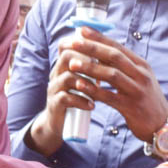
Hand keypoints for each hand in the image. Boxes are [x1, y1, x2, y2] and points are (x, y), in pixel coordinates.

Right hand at [25, 30, 99, 155]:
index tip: (102, 52)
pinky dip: (81, 101)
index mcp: (64, 66)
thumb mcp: (82, 81)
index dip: (84, 45)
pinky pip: (65, 98)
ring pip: (68, 77)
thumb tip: (113, 54)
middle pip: (67, 57)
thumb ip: (91, 68)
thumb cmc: (75, 98)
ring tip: (99, 90)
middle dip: (87, 62)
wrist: (59, 122)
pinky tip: (92, 105)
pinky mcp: (54, 104)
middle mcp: (56, 74)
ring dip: (87, 83)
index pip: (68, 45)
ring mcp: (54, 89)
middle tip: (103, 69)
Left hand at [60, 28, 167, 141]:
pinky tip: (80, 86)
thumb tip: (98, 52)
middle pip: (114, 57)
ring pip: (111, 75)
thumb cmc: (145, 99)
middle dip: (92, 48)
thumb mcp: (139, 79)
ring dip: (90, 68)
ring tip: (72, 64)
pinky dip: (93, 90)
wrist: (162, 124)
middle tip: (73, 43)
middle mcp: (141, 75)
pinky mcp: (131, 107)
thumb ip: (123, 67)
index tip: (82, 30)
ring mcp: (137, 91)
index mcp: (141, 65)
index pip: (118, 47)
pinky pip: (109, 97)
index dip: (99, 38)